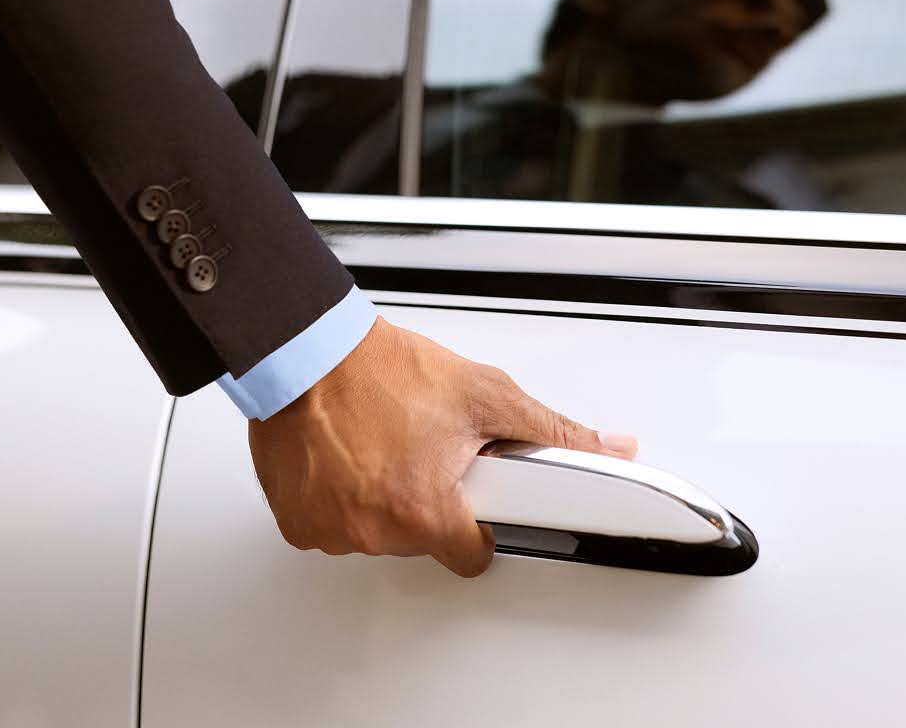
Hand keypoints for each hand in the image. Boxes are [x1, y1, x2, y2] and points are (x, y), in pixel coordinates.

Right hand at [248, 316, 637, 576]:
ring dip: (380, 499)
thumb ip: (552, 433)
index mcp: (425, 510)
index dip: (477, 521)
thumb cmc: (381, 370)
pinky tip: (345, 456)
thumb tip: (610, 448)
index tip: (470, 498)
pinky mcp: (296, 521)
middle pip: (422, 540)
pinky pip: (329, 525)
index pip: (473, 554)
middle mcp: (375, 529)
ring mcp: (330, 528)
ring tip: (381, 445)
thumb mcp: (483, 394)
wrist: (309, 350)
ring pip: (374, 533)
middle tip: (421, 450)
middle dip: (427, 500)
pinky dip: (337, 498)